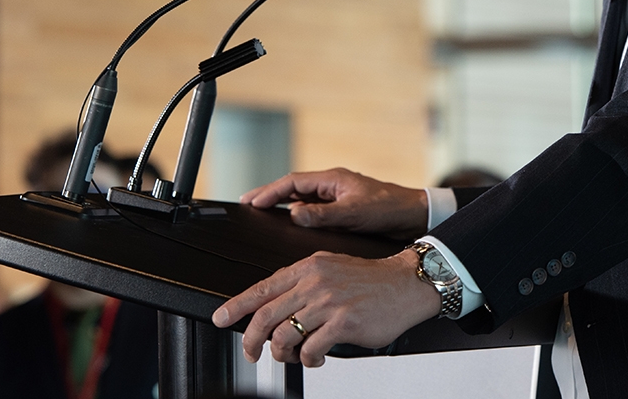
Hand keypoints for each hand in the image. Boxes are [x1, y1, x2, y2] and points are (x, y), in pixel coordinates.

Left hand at [211, 249, 440, 365]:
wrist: (405, 284)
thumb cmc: (369, 281)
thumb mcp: (330, 269)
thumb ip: (302, 283)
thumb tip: (274, 305)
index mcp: (307, 267)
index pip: (262, 288)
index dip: (237, 306)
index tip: (222, 318)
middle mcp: (314, 282)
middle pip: (266, 315)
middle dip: (252, 339)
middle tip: (251, 352)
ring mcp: (328, 302)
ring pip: (284, 335)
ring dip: (282, 353)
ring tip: (292, 356)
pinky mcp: (343, 322)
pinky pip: (310, 349)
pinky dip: (308, 359)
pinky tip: (316, 357)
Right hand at [241, 168, 427, 237]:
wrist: (414, 216)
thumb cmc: (389, 210)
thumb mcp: (354, 213)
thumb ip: (324, 214)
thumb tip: (294, 214)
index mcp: (333, 179)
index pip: (292, 182)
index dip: (269, 192)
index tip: (250, 202)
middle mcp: (333, 186)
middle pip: (293, 189)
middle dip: (270, 196)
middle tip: (247, 205)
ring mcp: (337, 197)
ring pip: (303, 199)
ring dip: (282, 205)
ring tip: (261, 214)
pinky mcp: (344, 210)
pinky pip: (314, 210)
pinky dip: (299, 215)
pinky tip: (291, 225)